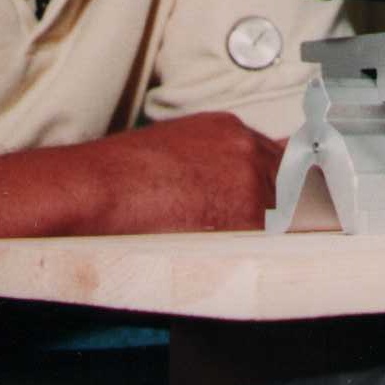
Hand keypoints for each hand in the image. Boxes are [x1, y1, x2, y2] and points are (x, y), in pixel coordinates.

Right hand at [86, 111, 284, 234]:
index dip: (270, 183)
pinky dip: (258, 249)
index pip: (273, 155)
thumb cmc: (120, 174)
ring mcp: (251, 178)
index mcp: (227, 128)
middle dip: (274, 206)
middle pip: (285, 182)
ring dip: (264, 230)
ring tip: (231, 246)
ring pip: (282, 211)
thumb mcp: (173, 149)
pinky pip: (270, 237)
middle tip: (249, 230)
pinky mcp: (248, 212)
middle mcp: (246, 147)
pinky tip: (234, 256)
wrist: (100, 188)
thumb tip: (218, 185)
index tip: (269, 199)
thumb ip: (209, 160)